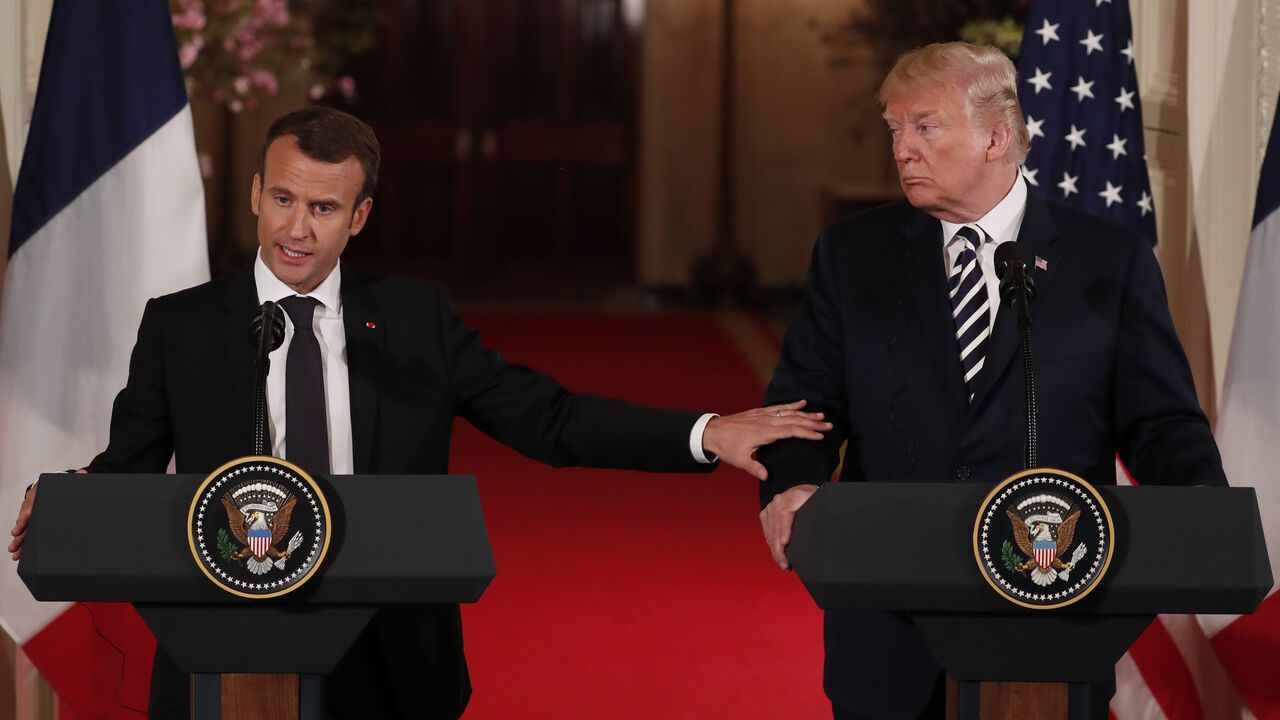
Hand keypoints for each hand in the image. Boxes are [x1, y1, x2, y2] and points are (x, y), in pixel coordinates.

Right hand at [9, 469, 84, 560]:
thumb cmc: (61, 486)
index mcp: (39, 494)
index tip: (19, 529)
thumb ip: (75, 478)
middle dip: (19, 531)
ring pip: (24, 527)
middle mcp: (32, 504)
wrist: (54, 486)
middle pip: (24, 518)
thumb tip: (83, 473)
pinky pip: (28, 531)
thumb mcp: (68, 482)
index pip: (30, 505)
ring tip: (15, 553)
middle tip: (15, 543)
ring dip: (19, 540)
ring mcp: (32, 513)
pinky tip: (20, 553)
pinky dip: (24, 542)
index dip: (24, 517)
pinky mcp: (35, 521)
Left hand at [702, 400, 831, 479]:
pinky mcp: (760, 412)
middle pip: (794, 420)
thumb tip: (767, 476)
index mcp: (764, 433)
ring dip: (806, 414)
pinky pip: (779, 407)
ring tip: (821, 415)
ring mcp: (763, 415)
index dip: (807, 432)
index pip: (791, 431)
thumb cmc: (726, 446)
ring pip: (789, 413)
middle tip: (829, 425)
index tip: (820, 435)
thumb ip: (754, 468)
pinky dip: (792, 405)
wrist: (712, 431)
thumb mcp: (739, 460)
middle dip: (813, 422)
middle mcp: (766, 421)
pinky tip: (802, 403)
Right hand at [760, 483, 818, 570]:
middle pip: (776, 528)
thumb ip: (819, 514)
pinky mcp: (765, 514)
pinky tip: (778, 555)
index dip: (784, 530)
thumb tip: (825, 533)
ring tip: (783, 564)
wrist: (800, 491)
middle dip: (779, 549)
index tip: (785, 543)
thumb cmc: (812, 500)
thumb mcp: (818, 504)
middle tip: (785, 565)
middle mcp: (778, 501)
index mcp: (793, 497)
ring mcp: (770, 508)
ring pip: (770, 533)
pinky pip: (766, 533)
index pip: (785, 515)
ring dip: (775, 551)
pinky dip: (772, 545)